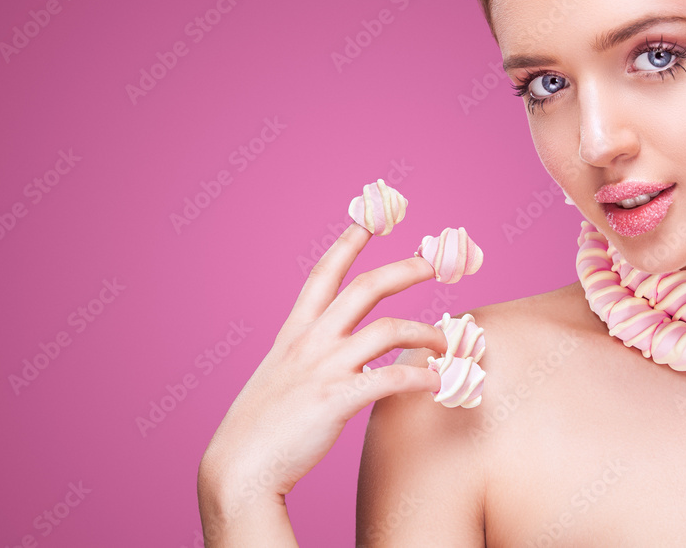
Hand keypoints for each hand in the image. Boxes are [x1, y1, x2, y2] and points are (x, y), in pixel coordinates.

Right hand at [197, 221, 446, 537]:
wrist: (238, 468)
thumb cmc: (261, 428)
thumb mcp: (280, 377)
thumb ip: (310, 359)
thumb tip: (345, 355)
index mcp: (294, 333)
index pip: (323, 274)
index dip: (348, 243)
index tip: (370, 218)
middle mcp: (310, 342)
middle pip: (365, 287)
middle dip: (404, 269)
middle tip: (433, 263)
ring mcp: (323, 369)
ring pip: (387, 330)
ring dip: (425, 331)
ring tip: (446, 341)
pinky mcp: (337, 400)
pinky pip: (391, 379)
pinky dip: (421, 378)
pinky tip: (438, 383)